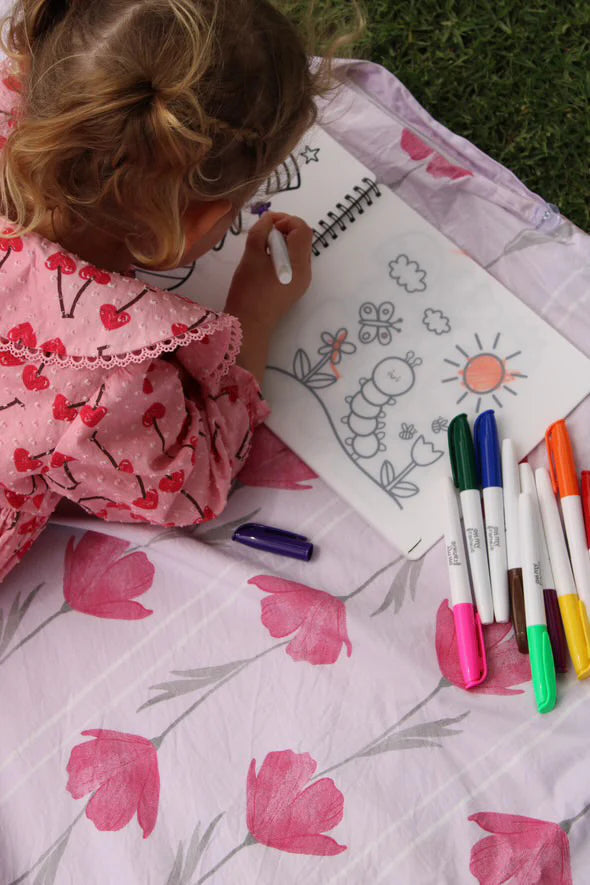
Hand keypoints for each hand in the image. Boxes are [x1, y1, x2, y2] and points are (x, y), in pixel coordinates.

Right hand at [224, 213, 312, 382]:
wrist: (249, 324)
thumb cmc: (248, 290)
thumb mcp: (251, 255)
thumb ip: (261, 232)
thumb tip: (269, 221)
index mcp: (299, 263)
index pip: (303, 229)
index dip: (286, 220)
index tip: (267, 225)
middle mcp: (306, 271)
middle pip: (303, 239)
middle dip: (284, 230)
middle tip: (264, 235)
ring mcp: (302, 281)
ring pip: (298, 251)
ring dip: (283, 243)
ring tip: (262, 249)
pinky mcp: (295, 288)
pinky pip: (294, 264)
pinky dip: (282, 256)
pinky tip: (266, 263)